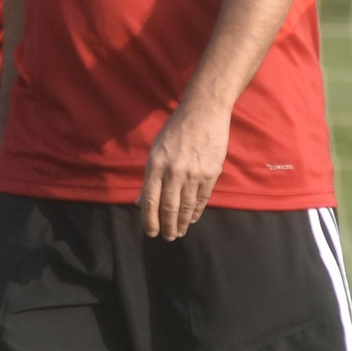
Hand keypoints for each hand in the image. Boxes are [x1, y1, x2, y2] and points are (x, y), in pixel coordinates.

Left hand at [138, 97, 229, 239]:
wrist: (203, 113)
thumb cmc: (175, 130)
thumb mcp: (156, 150)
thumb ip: (149, 177)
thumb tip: (141, 202)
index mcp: (156, 164)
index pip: (150, 200)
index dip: (150, 220)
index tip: (151, 233)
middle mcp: (173, 171)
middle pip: (169, 208)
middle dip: (167, 226)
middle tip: (167, 237)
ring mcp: (193, 173)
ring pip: (186, 206)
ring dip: (182, 223)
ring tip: (179, 232)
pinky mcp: (210, 174)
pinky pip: (202, 199)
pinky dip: (196, 211)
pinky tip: (192, 219)